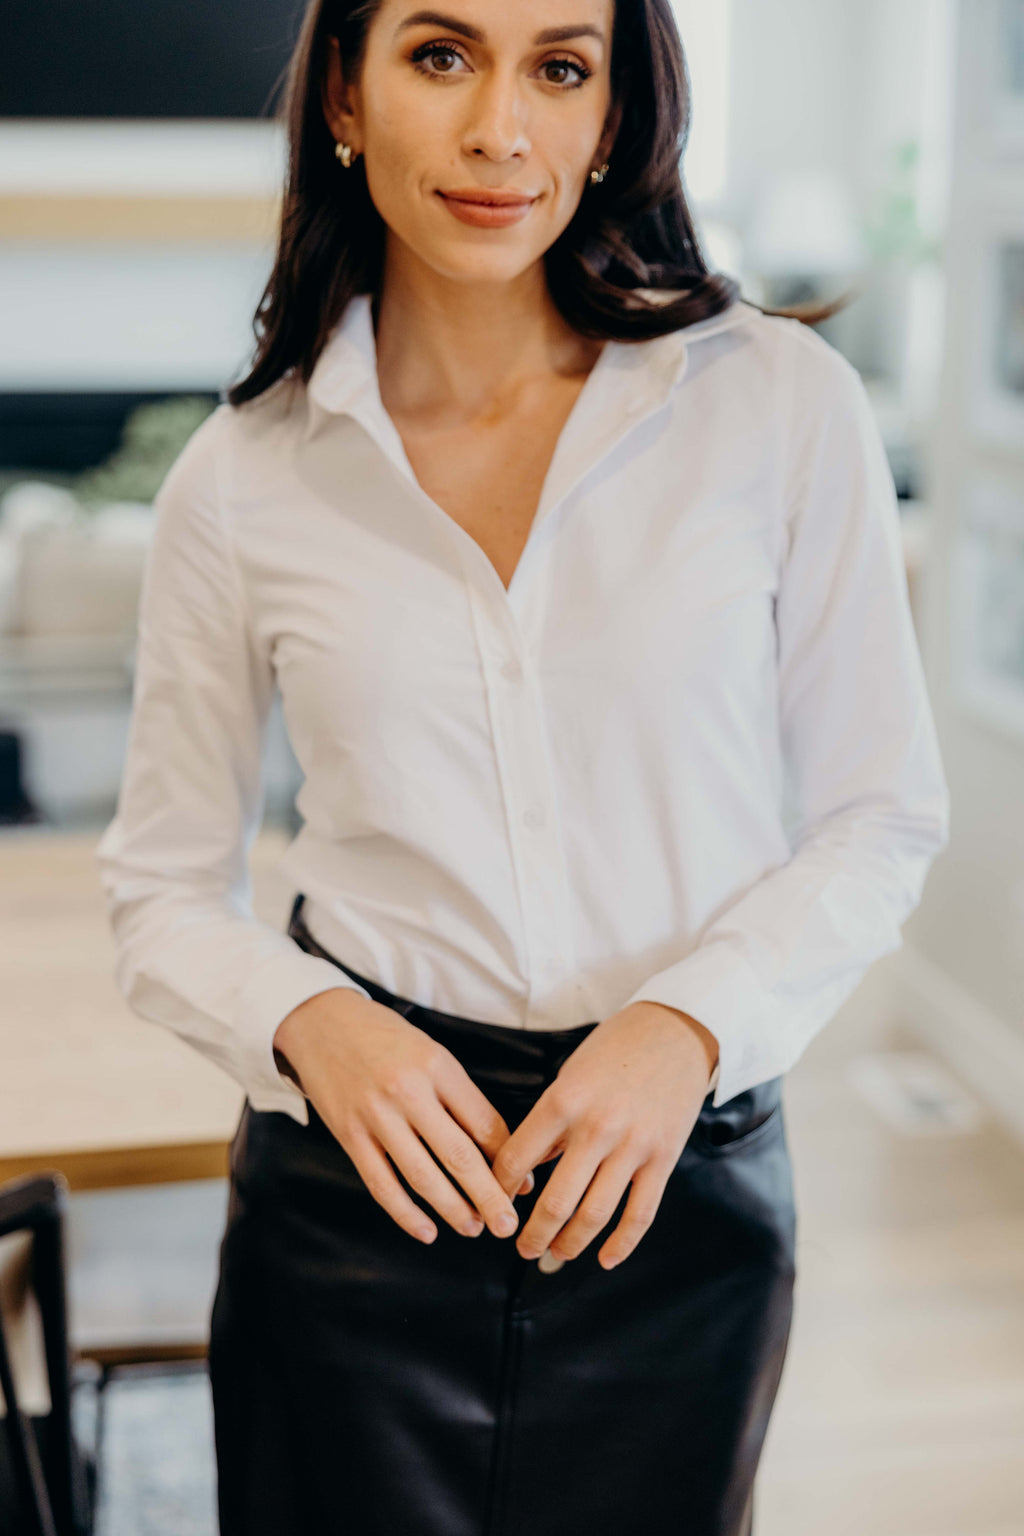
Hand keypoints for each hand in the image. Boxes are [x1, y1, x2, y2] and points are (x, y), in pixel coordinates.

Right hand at [274, 988, 530, 1245]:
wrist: (323, 1024)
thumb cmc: (386, 1039)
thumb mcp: (431, 1053)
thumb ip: (461, 1097)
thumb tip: (498, 1148)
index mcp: (438, 1066)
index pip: (484, 1123)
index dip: (507, 1160)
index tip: (521, 1186)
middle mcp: (408, 1091)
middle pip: (458, 1155)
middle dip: (488, 1196)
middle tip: (506, 1224)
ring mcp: (376, 1116)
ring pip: (421, 1176)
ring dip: (451, 1209)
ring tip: (472, 1228)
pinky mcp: (349, 1135)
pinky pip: (381, 1184)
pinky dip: (405, 1213)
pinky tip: (426, 1230)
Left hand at [490, 1002, 717, 1270]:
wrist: (674, 1031)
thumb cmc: (614, 1049)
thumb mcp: (569, 1075)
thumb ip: (549, 1124)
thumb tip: (525, 1172)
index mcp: (563, 1101)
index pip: (518, 1160)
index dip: (499, 1191)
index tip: (493, 1205)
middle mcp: (597, 1127)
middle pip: (555, 1201)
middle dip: (532, 1234)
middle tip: (521, 1248)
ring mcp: (634, 1146)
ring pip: (595, 1215)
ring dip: (569, 1245)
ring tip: (554, 1256)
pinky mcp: (664, 1158)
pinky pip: (640, 1213)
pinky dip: (622, 1244)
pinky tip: (605, 1259)